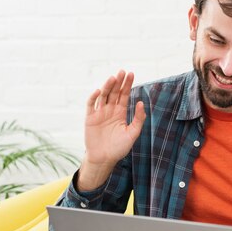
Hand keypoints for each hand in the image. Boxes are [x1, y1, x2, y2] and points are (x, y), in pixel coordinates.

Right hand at [78, 70, 145, 190]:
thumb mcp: (132, 133)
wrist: (104, 159)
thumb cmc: (119, 148)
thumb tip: (141, 103)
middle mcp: (110, 110)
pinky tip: (98, 91)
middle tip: (123, 71)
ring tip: (113, 78)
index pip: (124, 95)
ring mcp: (99, 113)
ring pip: (103, 96)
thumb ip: (138, 119)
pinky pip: (91, 105)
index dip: (127, 85)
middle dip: (118, 82)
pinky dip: (93, 97)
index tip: (131, 74)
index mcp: (120, 112)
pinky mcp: (90, 118)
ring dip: (107, 86)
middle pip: (114, 92)